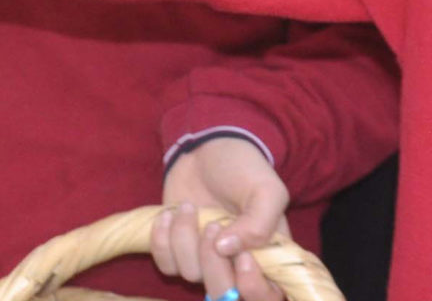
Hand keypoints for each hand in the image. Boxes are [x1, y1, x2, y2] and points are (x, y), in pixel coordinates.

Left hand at [153, 137, 290, 300]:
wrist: (208, 146)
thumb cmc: (244, 168)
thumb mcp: (265, 189)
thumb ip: (259, 223)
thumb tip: (227, 250)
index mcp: (268, 256)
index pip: (268, 296)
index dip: (254, 288)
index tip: (242, 257)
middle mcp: (236, 264)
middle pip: (225, 294)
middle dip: (213, 263)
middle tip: (212, 225)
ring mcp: (205, 260)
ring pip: (191, 275)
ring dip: (185, 239)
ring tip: (190, 207)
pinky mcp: (177, 251)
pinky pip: (166, 265)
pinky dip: (162, 240)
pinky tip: (169, 214)